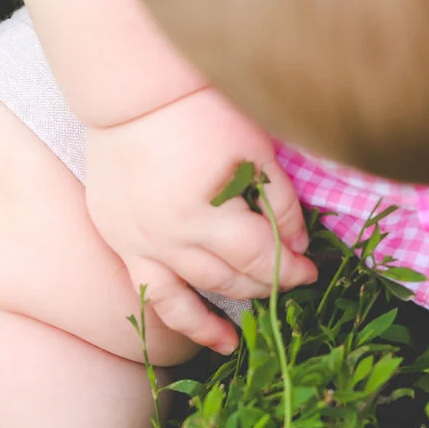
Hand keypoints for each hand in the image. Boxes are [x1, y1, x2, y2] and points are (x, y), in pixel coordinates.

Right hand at [81, 88, 314, 353]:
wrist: (133, 93)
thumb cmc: (200, 112)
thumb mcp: (254, 152)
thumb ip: (279, 203)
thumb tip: (297, 246)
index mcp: (206, 213)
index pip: (259, 258)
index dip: (290, 269)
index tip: (310, 271)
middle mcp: (170, 239)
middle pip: (227, 279)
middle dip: (264, 284)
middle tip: (286, 281)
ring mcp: (138, 244)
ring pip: (187, 297)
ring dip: (220, 315)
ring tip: (242, 334)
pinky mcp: (118, 240)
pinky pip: (149, 292)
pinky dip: (178, 316)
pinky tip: (202, 334)